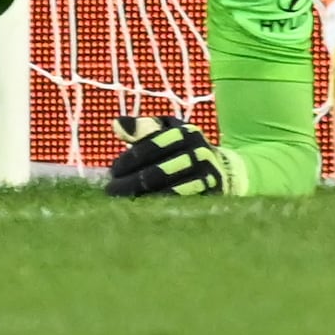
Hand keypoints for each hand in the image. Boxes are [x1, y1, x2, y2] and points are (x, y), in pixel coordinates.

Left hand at [103, 110, 236, 195]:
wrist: (223, 170)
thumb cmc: (184, 149)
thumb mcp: (168, 132)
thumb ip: (143, 128)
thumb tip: (116, 123)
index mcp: (185, 132)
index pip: (151, 145)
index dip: (128, 160)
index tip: (113, 171)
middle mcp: (198, 152)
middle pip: (157, 171)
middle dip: (130, 182)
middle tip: (111, 191)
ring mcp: (206, 174)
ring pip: (167, 189)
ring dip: (142, 198)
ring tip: (123, 203)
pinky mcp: (210, 194)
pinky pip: (180, 203)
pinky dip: (161, 207)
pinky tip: (144, 211)